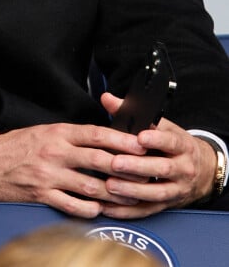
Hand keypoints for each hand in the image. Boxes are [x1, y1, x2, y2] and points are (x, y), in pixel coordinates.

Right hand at [0, 121, 146, 218]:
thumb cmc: (17, 145)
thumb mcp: (44, 131)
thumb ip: (71, 136)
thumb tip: (101, 139)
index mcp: (58, 132)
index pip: (96, 134)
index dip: (121, 140)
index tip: (140, 143)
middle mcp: (56, 152)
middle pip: (99, 160)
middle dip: (126, 167)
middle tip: (146, 172)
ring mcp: (50, 175)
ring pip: (91, 186)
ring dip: (113, 193)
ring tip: (131, 196)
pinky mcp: (43, 195)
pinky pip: (73, 205)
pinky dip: (90, 209)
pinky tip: (100, 209)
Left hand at [99, 92, 216, 217]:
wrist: (201, 171)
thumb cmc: (174, 145)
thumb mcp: (162, 126)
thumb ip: (133, 113)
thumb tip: (108, 99)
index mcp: (182, 146)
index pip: (171, 141)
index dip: (156, 139)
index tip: (140, 138)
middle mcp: (182, 168)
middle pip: (162, 168)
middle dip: (138, 167)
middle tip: (116, 163)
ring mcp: (176, 189)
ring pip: (156, 193)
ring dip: (132, 191)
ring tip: (111, 185)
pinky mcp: (167, 206)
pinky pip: (147, 210)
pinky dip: (128, 210)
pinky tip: (110, 206)